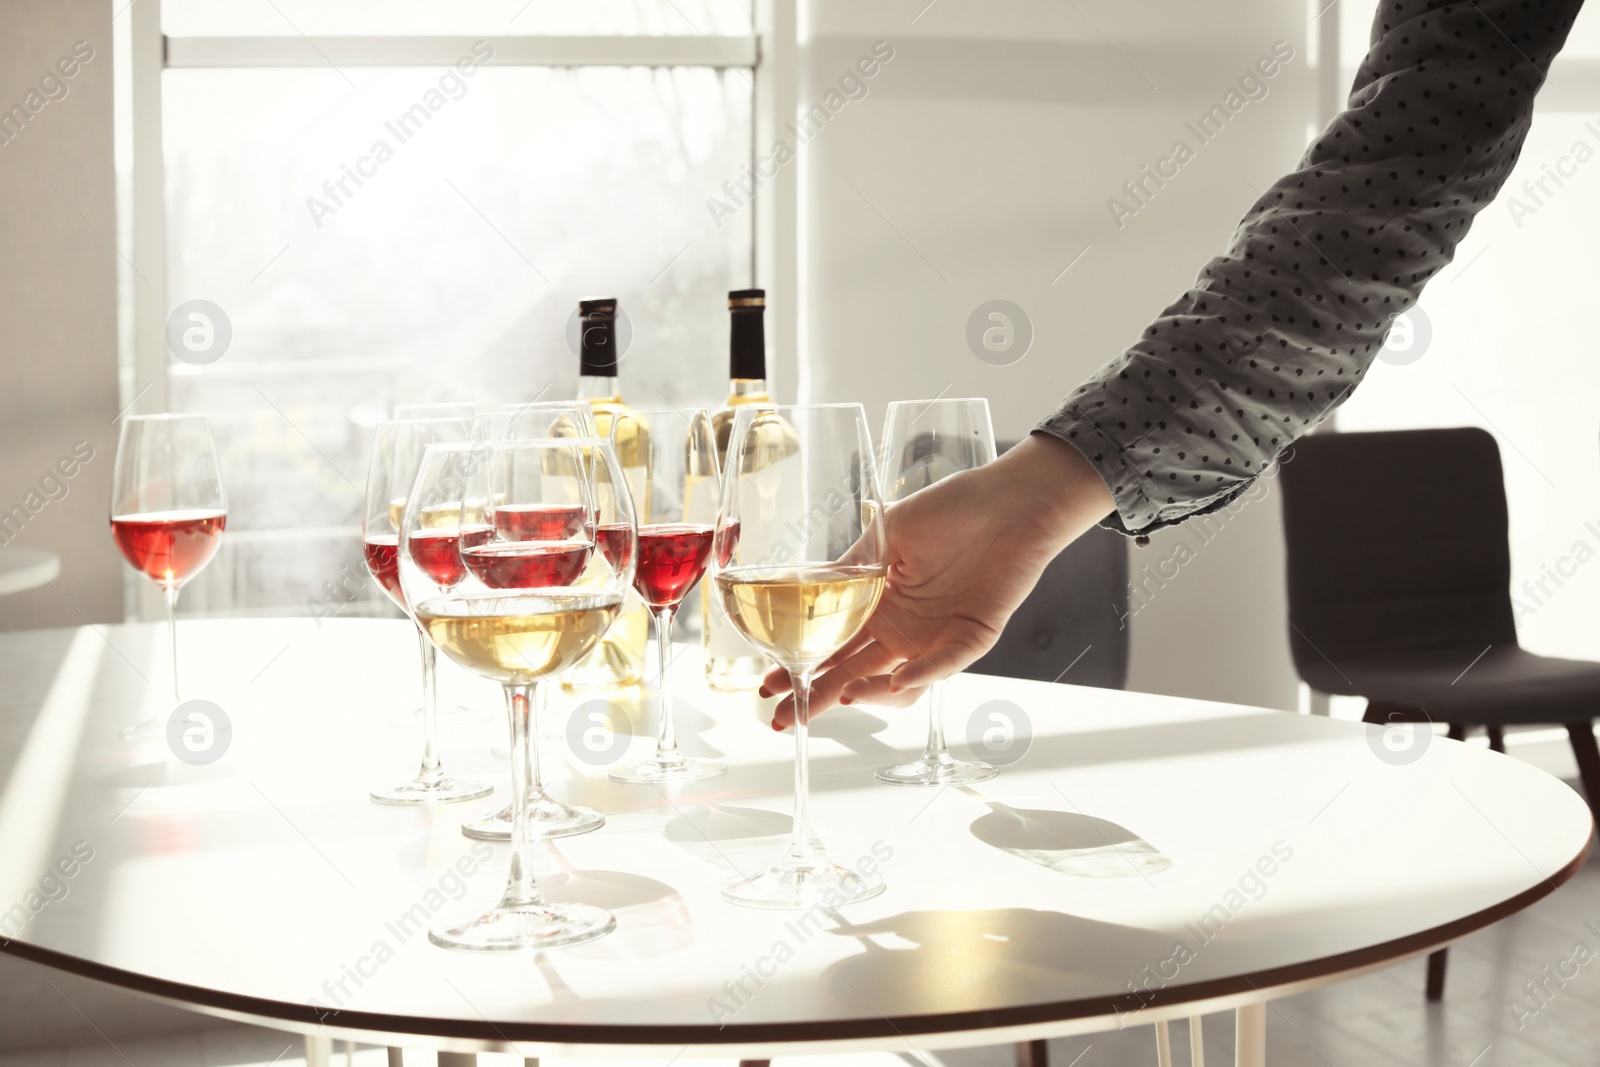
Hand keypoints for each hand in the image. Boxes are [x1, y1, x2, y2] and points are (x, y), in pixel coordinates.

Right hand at [762, 433, 1114, 727]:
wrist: (1008, 499)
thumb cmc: (950, 510)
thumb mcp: (887, 535)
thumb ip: (849, 569)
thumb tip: (799, 587)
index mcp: (878, 605)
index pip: (832, 645)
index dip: (800, 666)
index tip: (769, 685)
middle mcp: (903, 629)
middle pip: (854, 672)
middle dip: (819, 696)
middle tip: (787, 719)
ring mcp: (936, 637)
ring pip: (897, 680)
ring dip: (870, 691)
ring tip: (843, 695)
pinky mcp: (972, 636)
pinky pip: (945, 663)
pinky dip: (921, 673)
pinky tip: (895, 678)